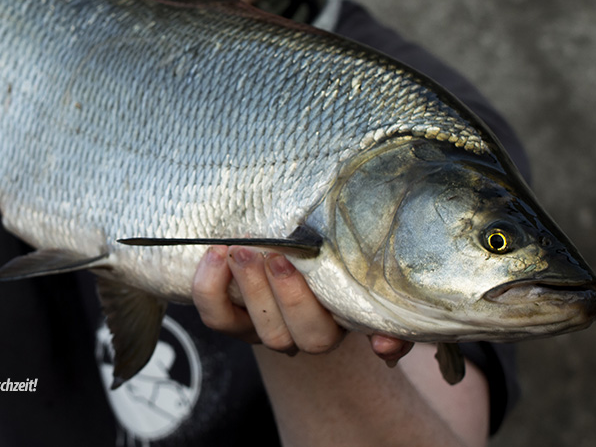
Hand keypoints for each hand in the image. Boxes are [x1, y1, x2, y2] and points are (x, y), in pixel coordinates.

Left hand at [192, 245, 412, 362]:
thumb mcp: (362, 276)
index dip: (322, 316)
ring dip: (245, 287)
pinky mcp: (230, 318)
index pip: (325, 334)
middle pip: (287, 336)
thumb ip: (382, 308)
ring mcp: (261, 328)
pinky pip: (215, 315)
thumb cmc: (335, 259)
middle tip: (274, 254)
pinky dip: (209, 286)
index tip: (316, 280)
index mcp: (333, 323)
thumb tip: (386, 345)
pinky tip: (215, 254)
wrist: (296, 250)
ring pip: (250, 327)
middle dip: (281, 296)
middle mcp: (296, 334)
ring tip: (239, 249)